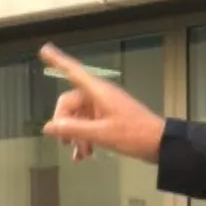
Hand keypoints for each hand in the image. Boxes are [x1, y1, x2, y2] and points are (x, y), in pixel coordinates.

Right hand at [39, 43, 167, 163]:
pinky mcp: (111, 118)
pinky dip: (85, 138)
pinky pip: (90, 124)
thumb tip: (47, 127)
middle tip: (64, 143)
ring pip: (80, 117)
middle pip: (71, 102)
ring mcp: (106, 107)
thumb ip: (73, 129)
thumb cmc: (133, 135)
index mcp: (98, 91)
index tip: (44, 50)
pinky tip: (84, 156)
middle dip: (65, 123)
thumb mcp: (101, 134)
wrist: (161, 144)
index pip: (73, 71)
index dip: (58, 60)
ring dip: (76, 135)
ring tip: (80, 155)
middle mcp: (100, 95)